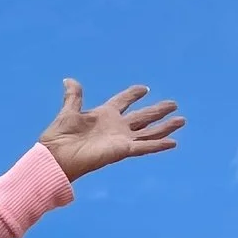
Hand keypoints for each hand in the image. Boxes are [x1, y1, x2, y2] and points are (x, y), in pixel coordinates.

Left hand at [38, 80, 183, 182]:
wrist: (56, 157)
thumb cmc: (59, 137)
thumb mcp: (68, 111)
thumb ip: (74, 96)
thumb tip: (69, 80)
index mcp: (104, 115)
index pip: (123, 101)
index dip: (133, 94)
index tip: (144, 88)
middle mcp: (115, 127)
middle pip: (142, 116)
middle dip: (158, 111)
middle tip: (174, 104)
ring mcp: (120, 139)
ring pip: (148, 132)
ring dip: (164, 127)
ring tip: (181, 120)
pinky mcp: (122, 150)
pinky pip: (144, 147)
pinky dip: (158, 144)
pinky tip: (174, 142)